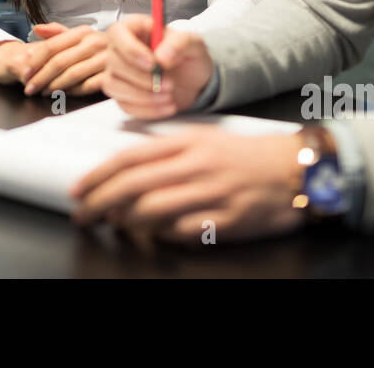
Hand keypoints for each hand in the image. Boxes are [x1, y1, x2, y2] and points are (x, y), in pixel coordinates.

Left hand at [20, 23, 106, 96]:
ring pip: (73, 74)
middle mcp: (95, 42)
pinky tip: (65, 94)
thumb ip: (58, 32)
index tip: (25, 74)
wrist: (135, 52)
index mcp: (83, 32)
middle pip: (59, 61)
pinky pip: (89, 85)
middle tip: (30, 88)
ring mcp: (105, 58)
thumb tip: (36, 29)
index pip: (52, 46)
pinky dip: (74, 91)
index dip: (35, 62)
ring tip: (44, 92)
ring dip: (55, 86)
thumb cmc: (102, 46)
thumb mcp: (82, 35)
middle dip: (41, 78)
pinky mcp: (113, 74)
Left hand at [69, 130, 307, 243]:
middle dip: (100, 202)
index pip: (129, 158)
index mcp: (187, 142)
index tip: (77, 190)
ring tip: (113, 225)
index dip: (97, 175)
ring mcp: (213, 193)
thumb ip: (166, 149)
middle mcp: (197, 165)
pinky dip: (161, 235)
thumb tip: (125, 165)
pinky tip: (151, 235)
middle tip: (82, 215)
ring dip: (125, 221)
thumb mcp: (204, 139)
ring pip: (154, 210)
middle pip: (134, 185)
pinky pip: (184, 231)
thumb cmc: (245, 154)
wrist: (296, 167)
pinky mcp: (229, 220)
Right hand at [104, 15, 214, 118]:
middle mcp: (122, 49)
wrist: (195, 82)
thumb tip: (162, 56)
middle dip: (141, 77)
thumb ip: (180, 43)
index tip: (153, 63)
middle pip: (113, 62)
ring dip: (142, 96)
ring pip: (113, 85)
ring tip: (169, 96)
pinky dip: (146, 109)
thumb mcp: (194, 43)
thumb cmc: (189, 57)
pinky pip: (124, 105)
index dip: (130, 49)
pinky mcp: (123, 95)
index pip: (117, 32)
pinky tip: (166, 106)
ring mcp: (119, 73)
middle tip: (169, 83)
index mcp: (136, 29)